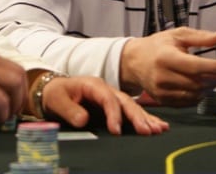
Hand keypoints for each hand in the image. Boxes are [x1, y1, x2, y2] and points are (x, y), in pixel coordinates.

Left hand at [40, 76, 169, 134]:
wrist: (55, 89)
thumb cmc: (56, 93)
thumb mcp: (57, 99)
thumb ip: (69, 110)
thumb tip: (83, 120)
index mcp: (94, 85)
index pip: (107, 98)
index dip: (114, 114)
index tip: (117, 130)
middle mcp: (107, 90)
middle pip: (125, 102)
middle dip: (137, 116)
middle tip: (148, 131)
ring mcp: (112, 97)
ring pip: (132, 107)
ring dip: (146, 118)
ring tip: (159, 129)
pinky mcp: (114, 107)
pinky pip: (131, 112)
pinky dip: (145, 118)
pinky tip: (157, 126)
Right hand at [120, 27, 215, 105]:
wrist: (134, 61)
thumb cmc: (158, 45)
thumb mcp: (178, 35)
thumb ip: (201, 37)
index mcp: (166, 57)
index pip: (196, 66)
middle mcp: (162, 77)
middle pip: (197, 82)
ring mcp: (162, 92)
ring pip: (195, 94)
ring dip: (212, 87)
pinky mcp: (163, 101)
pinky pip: (188, 101)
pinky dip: (201, 94)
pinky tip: (209, 85)